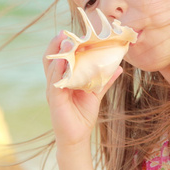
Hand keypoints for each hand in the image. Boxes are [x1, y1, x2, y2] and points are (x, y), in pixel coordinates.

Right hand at [43, 31, 122, 147]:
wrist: (79, 137)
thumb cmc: (83, 114)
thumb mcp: (95, 92)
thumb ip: (104, 79)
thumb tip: (118, 66)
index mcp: (63, 78)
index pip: (60, 57)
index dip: (64, 45)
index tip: (72, 32)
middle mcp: (55, 82)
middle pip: (51, 59)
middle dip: (56, 45)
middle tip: (65, 33)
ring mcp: (53, 91)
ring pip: (52, 68)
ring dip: (58, 54)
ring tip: (66, 42)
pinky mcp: (55, 100)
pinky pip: (55, 83)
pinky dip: (58, 71)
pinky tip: (63, 62)